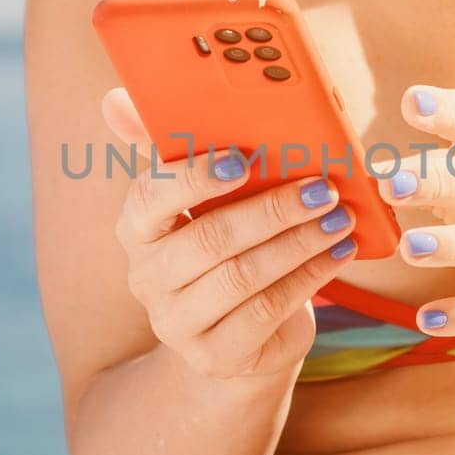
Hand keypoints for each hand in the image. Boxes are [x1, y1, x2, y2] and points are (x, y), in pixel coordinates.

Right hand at [100, 88, 357, 379]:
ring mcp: (177, 324)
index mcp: (136, 229)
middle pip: (208, 240)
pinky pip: (266, 312)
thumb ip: (171, 148)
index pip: (149, 198)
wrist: (241, 335)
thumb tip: (115, 98)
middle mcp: (146, 278)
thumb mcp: (202, 200)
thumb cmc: (225, 247)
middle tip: (321, 187)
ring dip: (299, 243)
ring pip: (242, 277)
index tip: (242, 157)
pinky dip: (308, 278)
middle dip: (271, 210)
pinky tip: (337, 253)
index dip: (193, 177)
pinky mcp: (216, 356)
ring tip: (339, 218)